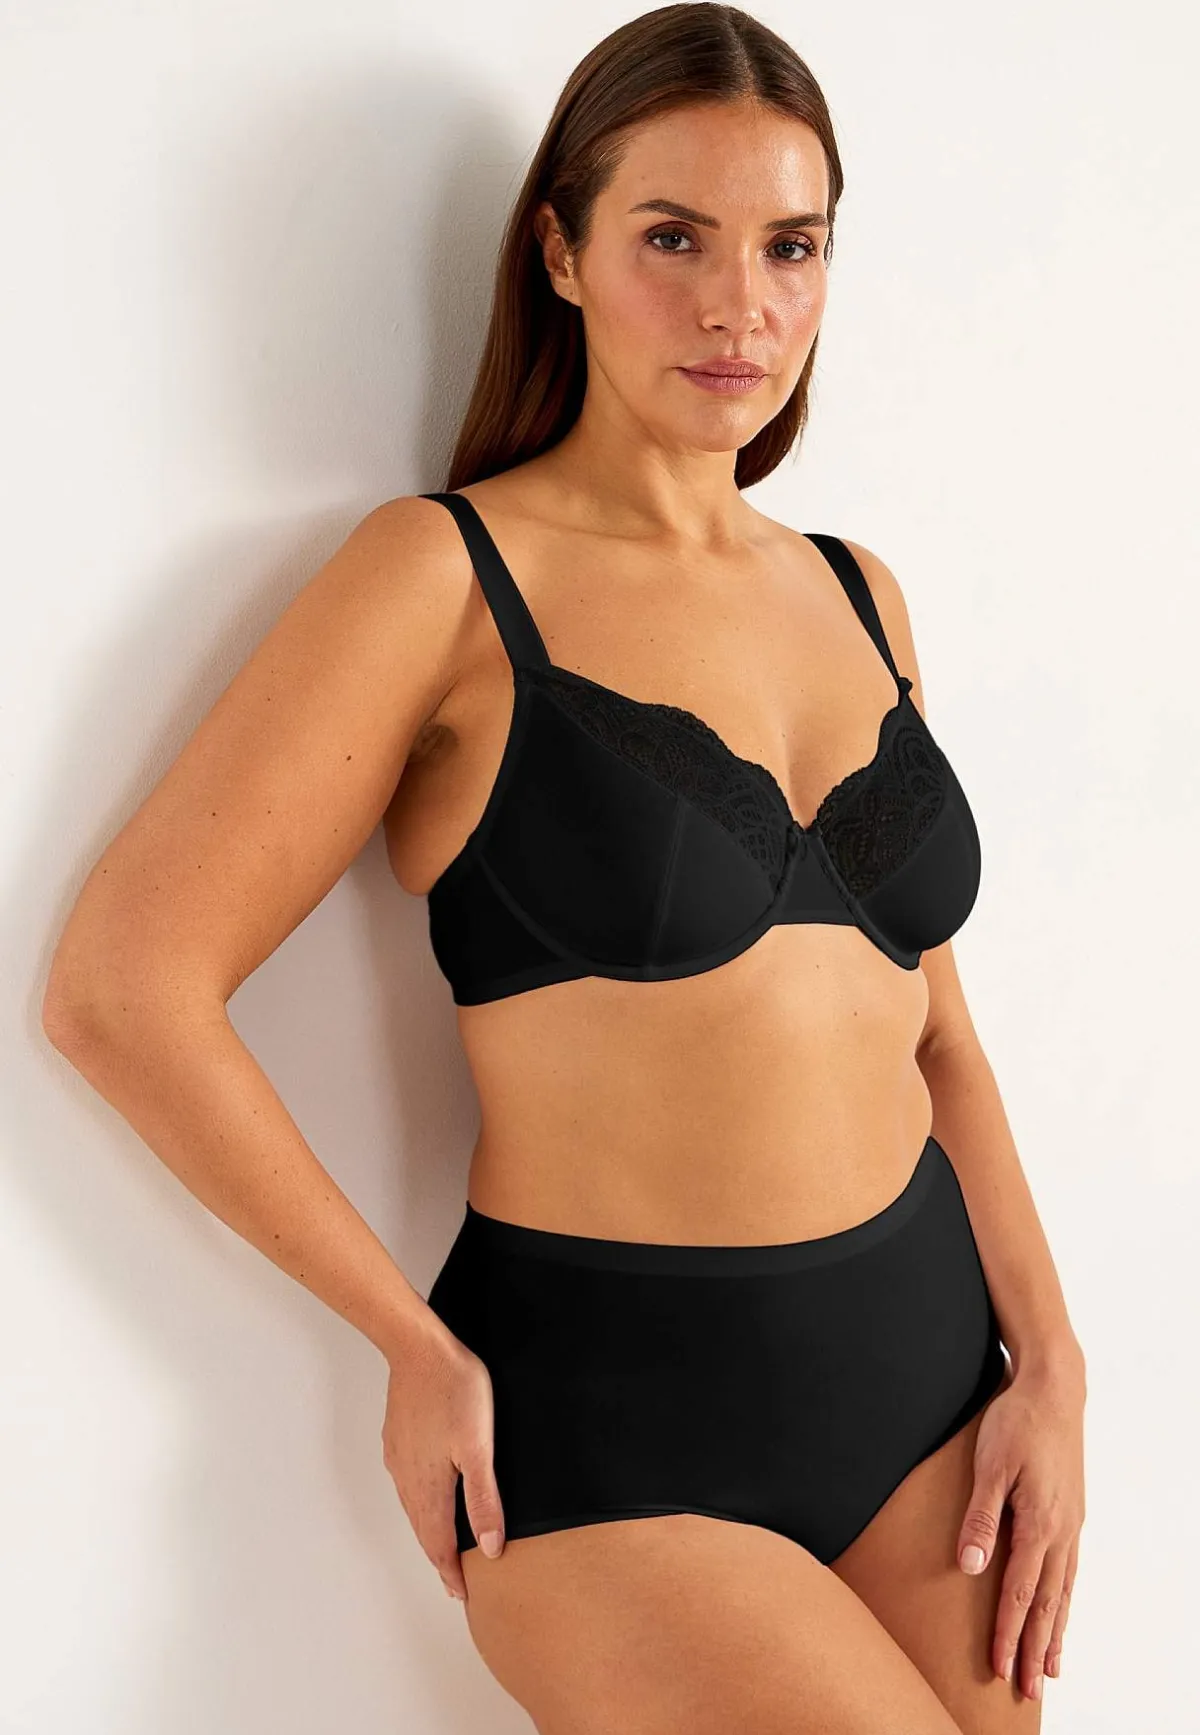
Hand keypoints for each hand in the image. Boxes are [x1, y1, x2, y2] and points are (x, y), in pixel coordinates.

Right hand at [380, 1320, 505, 1601]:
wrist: (419, 1348)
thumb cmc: (455, 1390)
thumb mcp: (480, 1446)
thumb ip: (483, 1498)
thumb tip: (488, 1548)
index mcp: (429, 1487)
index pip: (439, 1545)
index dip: (450, 1573)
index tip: (461, 1594)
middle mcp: (408, 1479)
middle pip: (424, 1531)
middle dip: (439, 1558)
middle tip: (454, 1580)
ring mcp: (399, 1458)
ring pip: (413, 1509)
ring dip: (429, 1532)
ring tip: (444, 1547)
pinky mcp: (397, 1439)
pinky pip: (407, 1485)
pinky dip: (420, 1505)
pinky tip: (428, 1497)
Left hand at [956, 1355, 1085, 1698]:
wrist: (1054, 1388)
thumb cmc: (1016, 1422)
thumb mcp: (990, 1465)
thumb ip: (981, 1517)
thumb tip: (972, 1566)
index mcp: (1039, 1523)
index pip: (1019, 1593)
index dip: (1007, 1633)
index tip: (999, 1667)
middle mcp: (1061, 1531)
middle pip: (1046, 1603)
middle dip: (1034, 1648)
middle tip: (1026, 1689)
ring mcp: (1070, 1524)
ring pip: (1063, 1591)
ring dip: (1053, 1632)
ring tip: (1049, 1668)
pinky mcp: (1072, 1513)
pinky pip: (1070, 1570)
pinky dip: (1065, 1600)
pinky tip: (1062, 1611)